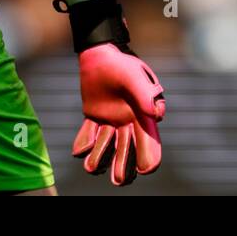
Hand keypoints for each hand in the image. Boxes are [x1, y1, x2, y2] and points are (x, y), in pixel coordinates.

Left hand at [73, 42, 165, 185]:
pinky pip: (88, 134)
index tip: (145, 169)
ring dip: (100, 158)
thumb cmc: (122, 64)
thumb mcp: (135, 77)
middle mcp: (128, 121)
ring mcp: (110, 120)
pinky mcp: (94, 116)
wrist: (100, 54)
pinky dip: (84, 143)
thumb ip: (145, 95)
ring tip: (91, 167)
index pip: (149, 142)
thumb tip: (157, 117)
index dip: (149, 156)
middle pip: (128, 149)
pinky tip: (79, 151)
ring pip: (107, 145)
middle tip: (119, 180)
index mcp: (142, 115)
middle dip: (124, 166)